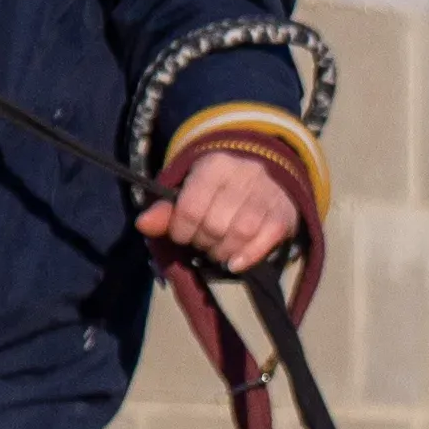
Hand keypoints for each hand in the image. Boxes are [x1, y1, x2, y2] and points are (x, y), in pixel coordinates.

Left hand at [135, 144, 303, 272]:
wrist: (262, 176)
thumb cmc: (216, 189)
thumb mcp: (187, 191)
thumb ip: (164, 210)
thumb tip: (143, 224)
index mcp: (215, 164)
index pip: (191, 207)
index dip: (181, 230)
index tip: (182, 235)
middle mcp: (245, 174)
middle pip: (215, 223)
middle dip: (203, 242)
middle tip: (202, 244)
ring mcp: (269, 192)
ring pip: (241, 232)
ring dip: (223, 252)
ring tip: (217, 252)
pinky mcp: (285, 212)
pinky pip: (267, 239)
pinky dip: (248, 256)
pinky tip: (235, 263)